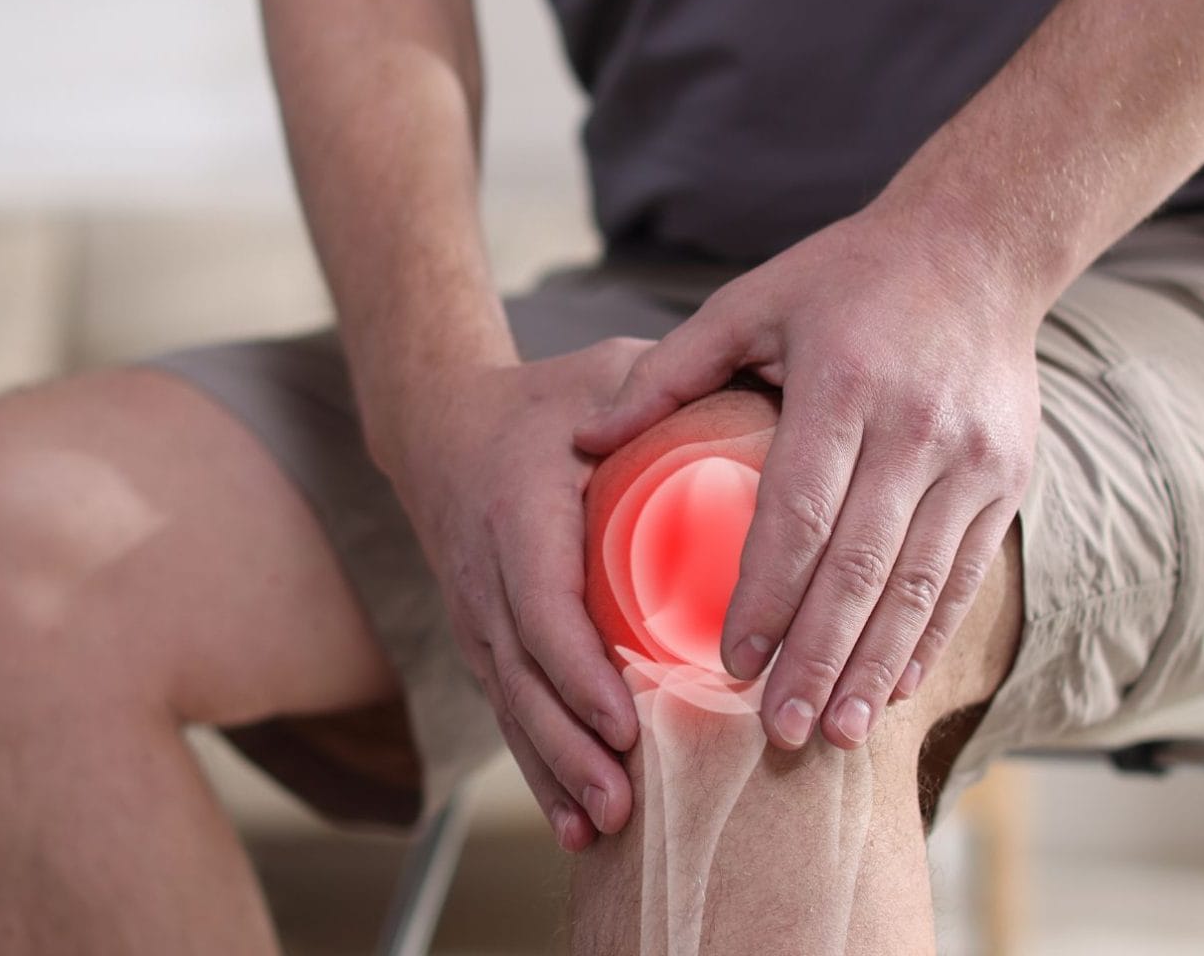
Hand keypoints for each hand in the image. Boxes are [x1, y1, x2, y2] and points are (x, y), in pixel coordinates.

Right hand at [381, 339, 653, 850]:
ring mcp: (479, 616)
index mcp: (517, 514)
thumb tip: (761, 394)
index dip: (578, 672)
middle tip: (625, 801)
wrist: (442, 424)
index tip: (623, 720)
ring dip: (556, 774)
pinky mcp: (486, 643)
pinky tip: (578, 827)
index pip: (542, 607)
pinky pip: (510, 712)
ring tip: (607, 828)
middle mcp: (486, 575)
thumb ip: (669, 389)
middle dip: (571, 748)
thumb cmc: (546, 401)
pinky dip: (541, 770)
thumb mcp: (604, 374)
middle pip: (523, 678)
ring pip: (513, 707)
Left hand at [575, 210, 1044, 751]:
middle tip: (782, 730)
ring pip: (921, 585)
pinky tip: (895, 686)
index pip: (799, 511)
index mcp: (843, 383)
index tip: (733, 662)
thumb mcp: (752, 300)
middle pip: (862, 566)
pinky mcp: (1008, 478)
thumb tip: (585, 437)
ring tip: (838, 732)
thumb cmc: (847, 276)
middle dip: (820, 658)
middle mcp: (916, 427)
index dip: (767, 595)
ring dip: (877, 666)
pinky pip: (966, 575)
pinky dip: (931, 637)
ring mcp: (972, 459)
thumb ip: (670, 369)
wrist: (980, 246)